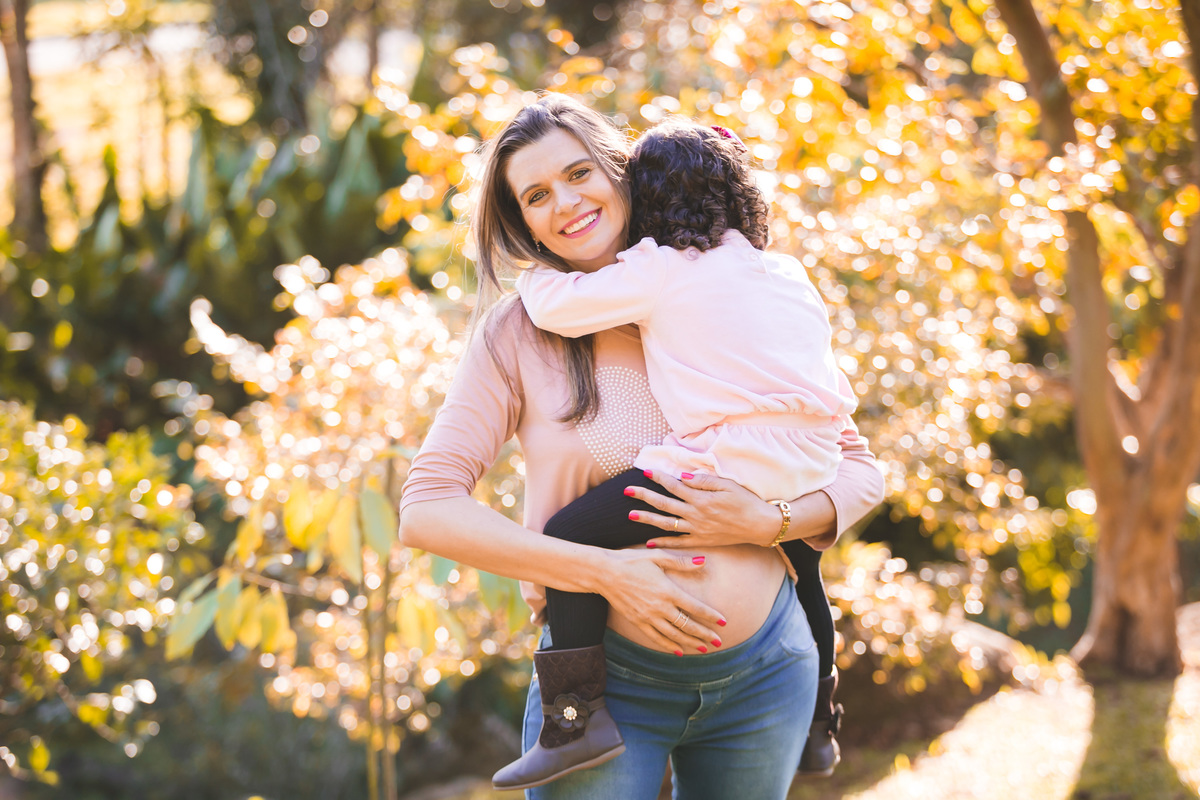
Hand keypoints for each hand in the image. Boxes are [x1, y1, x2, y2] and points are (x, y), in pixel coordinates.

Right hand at [599, 548, 726, 653]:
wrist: (605, 573)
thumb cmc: (632, 561)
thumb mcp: (658, 557)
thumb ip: (681, 562)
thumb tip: (704, 561)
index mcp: (668, 590)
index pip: (695, 607)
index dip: (711, 616)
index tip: (724, 622)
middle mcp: (660, 607)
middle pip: (687, 625)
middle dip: (704, 634)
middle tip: (719, 642)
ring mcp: (648, 617)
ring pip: (674, 635)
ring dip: (690, 643)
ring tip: (704, 649)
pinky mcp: (638, 622)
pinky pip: (656, 638)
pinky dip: (669, 646)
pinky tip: (679, 652)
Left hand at [627, 470, 781, 547]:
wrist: (760, 525)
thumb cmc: (746, 501)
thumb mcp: (727, 485)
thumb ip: (704, 481)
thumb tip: (682, 478)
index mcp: (702, 499)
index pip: (674, 486)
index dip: (659, 478)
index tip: (645, 471)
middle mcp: (696, 515)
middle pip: (664, 504)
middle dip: (644, 496)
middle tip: (627, 491)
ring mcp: (697, 530)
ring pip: (666, 524)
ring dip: (648, 519)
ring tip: (631, 515)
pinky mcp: (702, 541)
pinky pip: (678, 543)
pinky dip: (663, 544)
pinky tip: (649, 542)